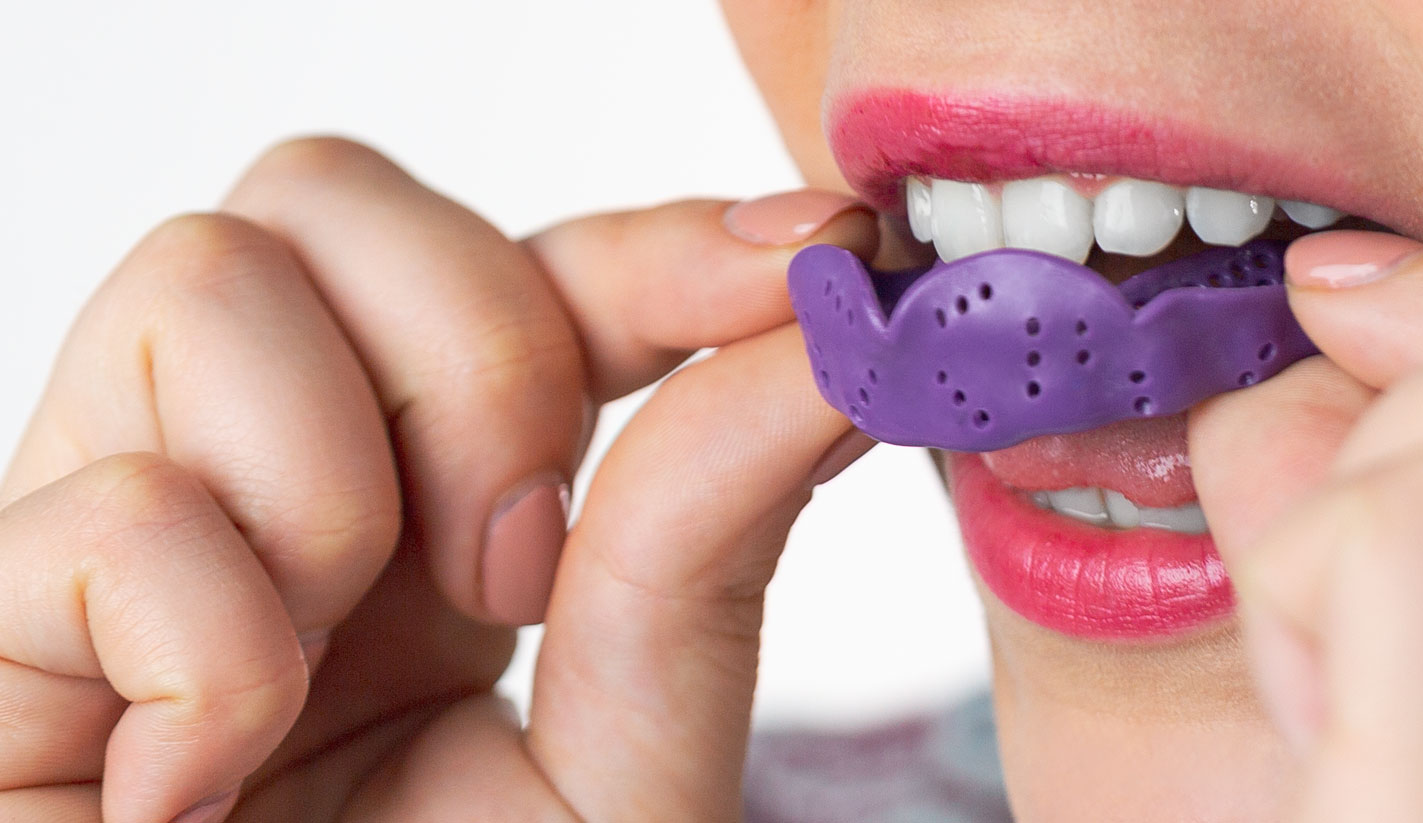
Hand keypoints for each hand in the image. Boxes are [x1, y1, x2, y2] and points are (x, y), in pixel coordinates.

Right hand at [0, 137, 873, 822]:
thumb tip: (825, 347)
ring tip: (327, 683)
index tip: (821, 250)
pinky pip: (105, 512)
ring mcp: (106, 548)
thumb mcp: (616, 781)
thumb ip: (695, 565)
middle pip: (329, 197)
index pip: (531, 282)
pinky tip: (203, 794)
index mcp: (432, 528)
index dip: (664, 238)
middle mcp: (264, 501)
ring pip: (204, 272)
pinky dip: (208, 656)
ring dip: (332, 482)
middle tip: (513, 568)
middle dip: (478, 344)